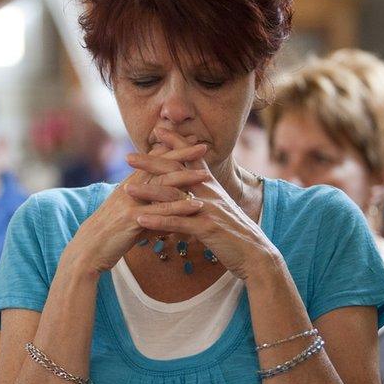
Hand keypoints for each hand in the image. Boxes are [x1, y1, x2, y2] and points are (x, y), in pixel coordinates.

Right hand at [65, 143, 209, 274]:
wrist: (87, 250)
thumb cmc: (109, 235)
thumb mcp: (129, 218)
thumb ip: (148, 213)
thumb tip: (166, 221)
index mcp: (129, 185)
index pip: (153, 162)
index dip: (171, 150)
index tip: (190, 140)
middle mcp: (130, 189)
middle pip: (159, 167)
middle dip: (182, 156)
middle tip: (202, 146)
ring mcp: (131, 203)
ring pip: (162, 187)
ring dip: (186, 180)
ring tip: (206, 175)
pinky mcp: (132, 220)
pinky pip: (160, 212)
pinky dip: (179, 208)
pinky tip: (196, 206)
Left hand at [130, 128, 279, 279]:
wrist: (257, 254)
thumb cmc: (236, 234)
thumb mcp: (220, 210)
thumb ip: (205, 198)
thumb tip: (191, 192)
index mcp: (211, 186)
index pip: (191, 158)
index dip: (176, 142)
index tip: (158, 129)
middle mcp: (209, 193)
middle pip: (176, 172)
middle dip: (151, 163)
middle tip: (128, 156)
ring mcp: (208, 209)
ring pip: (173, 197)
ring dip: (148, 193)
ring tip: (126, 189)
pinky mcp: (207, 228)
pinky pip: (178, 222)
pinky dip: (157, 221)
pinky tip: (140, 220)